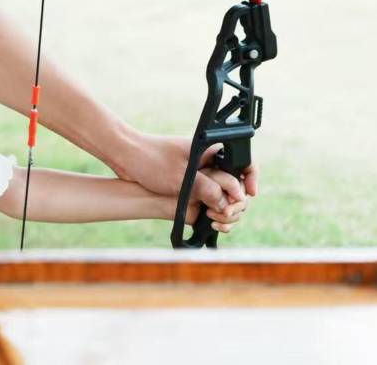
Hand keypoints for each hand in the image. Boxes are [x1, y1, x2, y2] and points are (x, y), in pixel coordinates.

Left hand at [124, 133, 258, 208]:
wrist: (124, 158)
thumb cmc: (150, 159)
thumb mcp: (179, 176)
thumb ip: (206, 189)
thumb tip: (228, 204)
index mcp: (212, 152)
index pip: (244, 163)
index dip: (252, 178)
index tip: (250, 194)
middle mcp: (209, 166)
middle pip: (238, 186)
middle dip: (237, 202)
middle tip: (225, 213)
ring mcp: (201, 179)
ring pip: (226, 198)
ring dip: (227, 211)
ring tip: (215, 219)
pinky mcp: (192, 191)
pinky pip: (211, 205)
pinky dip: (216, 215)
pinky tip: (211, 223)